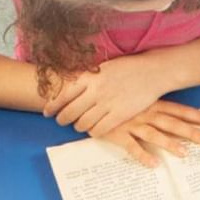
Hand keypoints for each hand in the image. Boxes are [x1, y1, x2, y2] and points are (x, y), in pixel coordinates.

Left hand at [45, 56, 168, 138]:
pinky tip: (94, 130)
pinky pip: (99, 130)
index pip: (63, 94)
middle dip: (62, 120)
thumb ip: (88, 78)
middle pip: (69, 112)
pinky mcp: (119, 115)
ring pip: (82, 123)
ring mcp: (107, 104)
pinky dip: (93, 132)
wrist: (152, 72)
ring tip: (79, 125)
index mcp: (90, 77)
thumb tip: (71, 87)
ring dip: (78, 127)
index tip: (47, 113)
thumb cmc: (128, 68)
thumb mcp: (103, 67)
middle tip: (62, 121)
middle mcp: (95, 91)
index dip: (52, 106)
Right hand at [107, 101, 199, 165]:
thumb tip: (172, 114)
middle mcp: (144, 112)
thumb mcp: (136, 98)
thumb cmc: (115, 99)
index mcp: (151, 103)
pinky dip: (142, 156)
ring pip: (154, 134)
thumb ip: (153, 105)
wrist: (86, 98)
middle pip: (172, 123)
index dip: (197, 116)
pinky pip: (131, 146)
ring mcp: (131, 123)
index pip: (179, 109)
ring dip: (170, 144)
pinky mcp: (117, 133)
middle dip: (191, 132)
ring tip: (185, 154)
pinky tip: (154, 164)